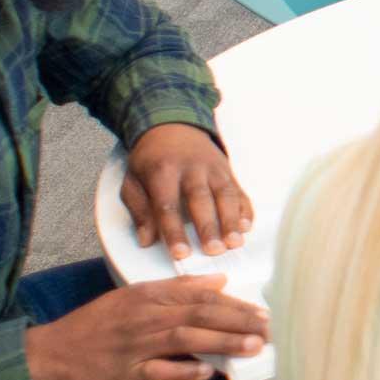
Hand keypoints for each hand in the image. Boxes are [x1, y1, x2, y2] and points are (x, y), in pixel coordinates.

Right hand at [24, 276, 269, 379]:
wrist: (51, 357)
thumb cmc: (95, 330)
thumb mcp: (133, 299)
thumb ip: (176, 290)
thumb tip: (218, 280)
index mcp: (147, 297)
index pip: (199, 296)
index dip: (234, 303)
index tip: (263, 311)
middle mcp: (145, 317)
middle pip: (200, 314)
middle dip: (238, 320)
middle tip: (270, 327)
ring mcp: (136, 345)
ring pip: (186, 338)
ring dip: (222, 342)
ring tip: (253, 346)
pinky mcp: (128, 373)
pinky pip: (161, 371)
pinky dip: (185, 371)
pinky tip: (209, 374)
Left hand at [121, 123, 251, 257]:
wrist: (171, 125)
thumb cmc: (150, 160)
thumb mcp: (132, 181)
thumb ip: (139, 210)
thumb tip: (146, 240)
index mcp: (162, 171)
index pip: (168, 205)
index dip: (174, 230)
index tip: (180, 253)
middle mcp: (190, 167)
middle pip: (200, 198)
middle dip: (208, 225)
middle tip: (213, 250)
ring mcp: (212, 167)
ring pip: (225, 193)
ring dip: (231, 219)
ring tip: (234, 243)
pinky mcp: (227, 169)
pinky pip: (239, 189)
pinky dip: (244, 208)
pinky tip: (246, 226)